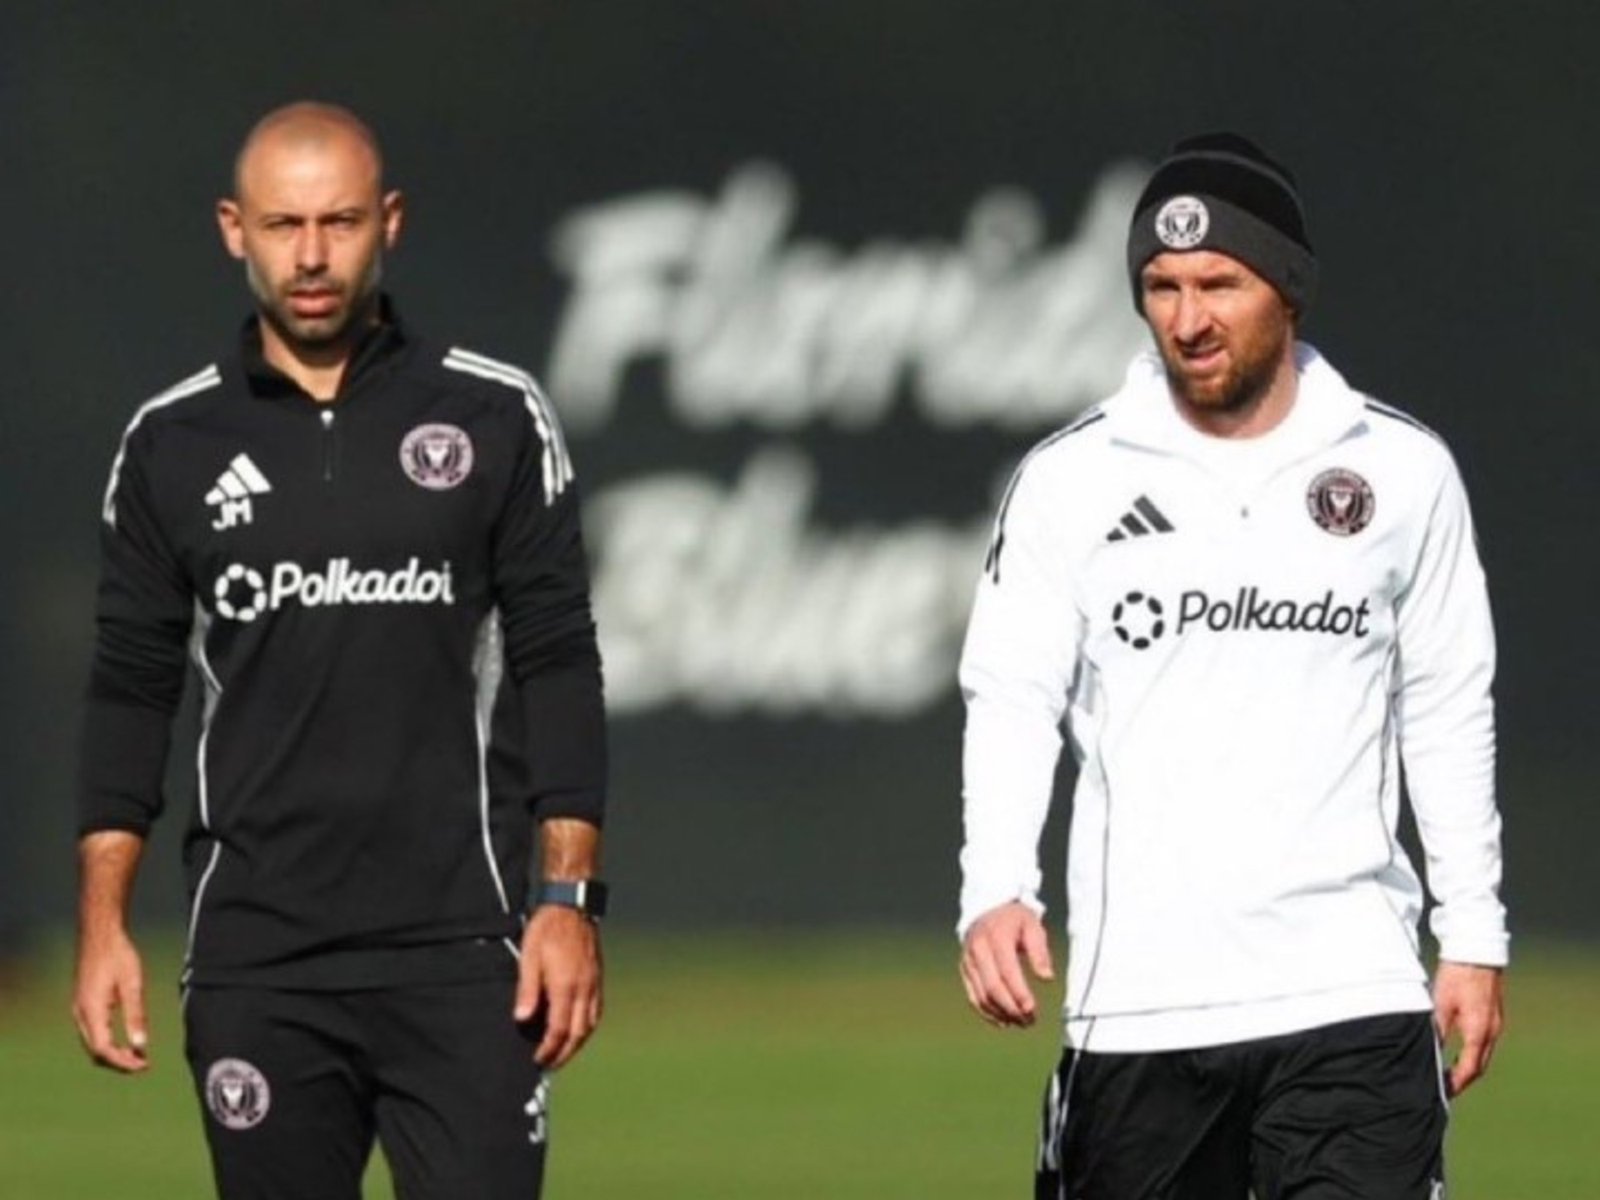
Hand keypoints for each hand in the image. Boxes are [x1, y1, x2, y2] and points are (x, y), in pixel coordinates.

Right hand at [72, 927, 148, 1072]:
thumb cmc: (119, 956)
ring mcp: (79, 1010)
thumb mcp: (133, 985)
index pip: (103, 1050)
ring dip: (114, 1053)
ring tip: (138, 1056)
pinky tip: (126, 1040)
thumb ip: (136, 1016)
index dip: (123, 1062)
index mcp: (91, 1011)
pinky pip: (93, 1033)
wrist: (101, 935)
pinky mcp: (83, 1005)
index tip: (144, 1066)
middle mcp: (80, 1014)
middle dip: (119, 1062)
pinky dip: (108, 1042)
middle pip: (96, 1052)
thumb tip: (140, 1046)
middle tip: (144, 1064)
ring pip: (93, 1044)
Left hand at [514, 905, 602, 1068]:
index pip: (558, 1030)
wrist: (572, 905)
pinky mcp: (598, 978)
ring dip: (577, 1044)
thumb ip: (527, 990)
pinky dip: (587, 1028)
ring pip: (590, 1025)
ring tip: (563, 1053)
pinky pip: (596, 1012)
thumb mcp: (529, 957)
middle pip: (577, 1033)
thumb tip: (522, 1019)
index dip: (548, 1050)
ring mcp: (594, 984)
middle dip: (563, 1053)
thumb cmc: (547, 929)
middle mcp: (584, 989)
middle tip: (550, 1065)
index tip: (538, 1060)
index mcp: (565, 986)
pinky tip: (579, 1030)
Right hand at [960, 901, 1055, 1027]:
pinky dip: (987, 1013)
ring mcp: (968, 960)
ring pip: (982, 996)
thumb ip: (1039, 952)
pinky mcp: (965, 970)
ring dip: (1001, 1014)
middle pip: (993, 987)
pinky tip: (1003, 1021)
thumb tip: (1046, 978)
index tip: (1032, 1009)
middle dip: (1011, 1008)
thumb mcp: (1032, 926)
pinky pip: (973, 997)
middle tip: (1029, 1021)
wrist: (988, 908)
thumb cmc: (1015, 919)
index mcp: (996, 936)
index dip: (1019, 992)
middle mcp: (978, 949)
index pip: (1007, 971)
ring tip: (1021, 1023)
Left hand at [1433, 960, 1503, 1095]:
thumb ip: (1436, 1031)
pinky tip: (1459, 1052)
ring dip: (1468, 1066)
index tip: (1442, 1094)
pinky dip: (1472, 1052)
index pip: (1469, 1069)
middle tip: (1444, 1089)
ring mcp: (1496, 1024)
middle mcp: (1492, 1031)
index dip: (1455, 1084)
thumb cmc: (1456, 976)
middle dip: (1462, 1080)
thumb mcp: (1440, 1004)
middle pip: (1479, 1066)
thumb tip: (1428, 1054)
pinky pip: (1484, 1042)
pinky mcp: (1494, 1016)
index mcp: (1479, 1032)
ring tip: (1449, 1075)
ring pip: (1482, 1054)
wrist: (1476, 952)